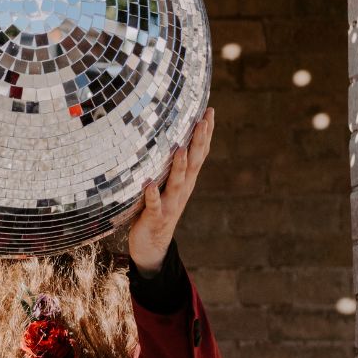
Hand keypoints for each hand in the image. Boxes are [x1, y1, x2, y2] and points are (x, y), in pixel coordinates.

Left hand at [128, 108, 214, 276]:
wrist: (152, 245)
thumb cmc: (158, 208)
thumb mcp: (167, 184)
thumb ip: (170, 165)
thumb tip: (170, 137)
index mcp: (186, 180)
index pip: (199, 153)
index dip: (205, 133)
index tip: (209, 111)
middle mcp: (182, 190)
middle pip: (194, 163)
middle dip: (199, 142)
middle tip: (203, 120)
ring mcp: (170, 204)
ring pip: (177, 182)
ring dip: (180, 166)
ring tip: (181, 149)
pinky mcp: (155, 217)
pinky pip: (154, 205)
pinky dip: (152, 195)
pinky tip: (148, 185)